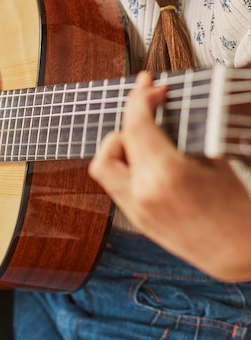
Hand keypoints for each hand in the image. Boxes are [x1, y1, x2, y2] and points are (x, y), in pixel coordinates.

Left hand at [89, 71, 250, 279]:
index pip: (136, 124)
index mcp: (165, 175)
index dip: (141, 98)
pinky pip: (114, 183)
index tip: (152, 86)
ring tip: (145, 134)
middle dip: (129, 118)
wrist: (237, 253)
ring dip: (119, 143)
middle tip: (148, 104)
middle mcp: (142, 193)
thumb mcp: (211, 160)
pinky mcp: (135, 219)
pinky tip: (145, 155)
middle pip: (112, 142)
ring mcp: (135, 210)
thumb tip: (160, 108)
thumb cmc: (234, 207)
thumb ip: (179, 133)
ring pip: (103, 165)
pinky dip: (123, 163)